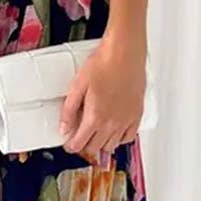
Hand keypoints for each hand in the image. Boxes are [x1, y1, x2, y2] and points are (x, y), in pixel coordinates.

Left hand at [59, 35, 145, 157]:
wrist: (125, 53)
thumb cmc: (104, 64)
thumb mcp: (77, 86)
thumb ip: (68, 110)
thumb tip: (64, 127)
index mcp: (95, 117)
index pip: (80, 144)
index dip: (71, 146)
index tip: (69, 142)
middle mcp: (112, 123)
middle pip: (95, 148)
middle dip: (84, 146)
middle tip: (79, 136)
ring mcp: (126, 120)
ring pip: (111, 146)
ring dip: (101, 143)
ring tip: (95, 133)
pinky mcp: (137, 114)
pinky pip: (129, 138)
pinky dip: (119, 139)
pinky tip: (113, 131)